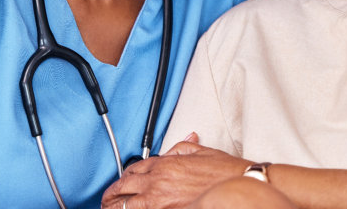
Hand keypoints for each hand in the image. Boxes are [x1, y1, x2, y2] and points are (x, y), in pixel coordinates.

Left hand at [101, 133, 249, 208]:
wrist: (240, 186)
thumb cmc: (226, 172)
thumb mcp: (202, 152)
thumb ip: (184, 147)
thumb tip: (178, 144)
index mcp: (166, 164)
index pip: (135, 168)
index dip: (124, 177)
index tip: (121, 183)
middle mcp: (159, 180)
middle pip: (124, 186)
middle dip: (111, 195)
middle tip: (106, 201)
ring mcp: (160, 199)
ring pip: (126, 205)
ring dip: (115, 208)